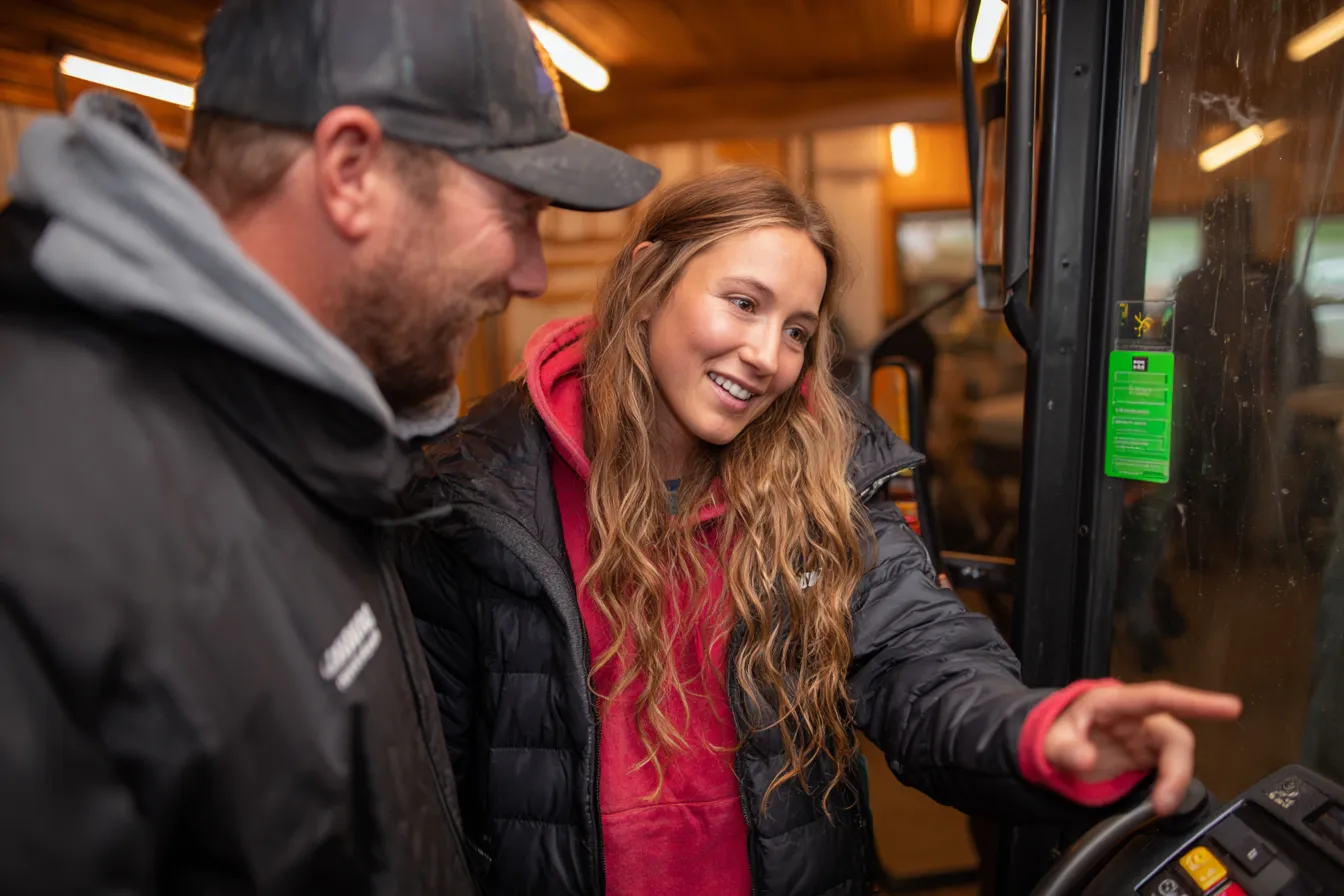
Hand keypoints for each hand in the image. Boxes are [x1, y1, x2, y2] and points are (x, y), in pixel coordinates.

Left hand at [1042, 682, 1241, 814]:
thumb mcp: (1051, 740)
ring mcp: (1145, 738)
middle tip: (1165, 801)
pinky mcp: (1149, 757)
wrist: (1057, 747)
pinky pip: (1170, 770)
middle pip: (1174, 736)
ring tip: (1161, 806)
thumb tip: (1086, 758)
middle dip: (1178, 767)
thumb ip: (1065, 749)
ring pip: (1176, 755)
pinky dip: (1169, 787)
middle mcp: (1137, 718)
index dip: (1196, 701)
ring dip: (1175, 781)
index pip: (1159, 697)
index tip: (1231, 707)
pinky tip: (1160, 802)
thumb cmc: (1059, 732)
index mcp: (1115, 703)